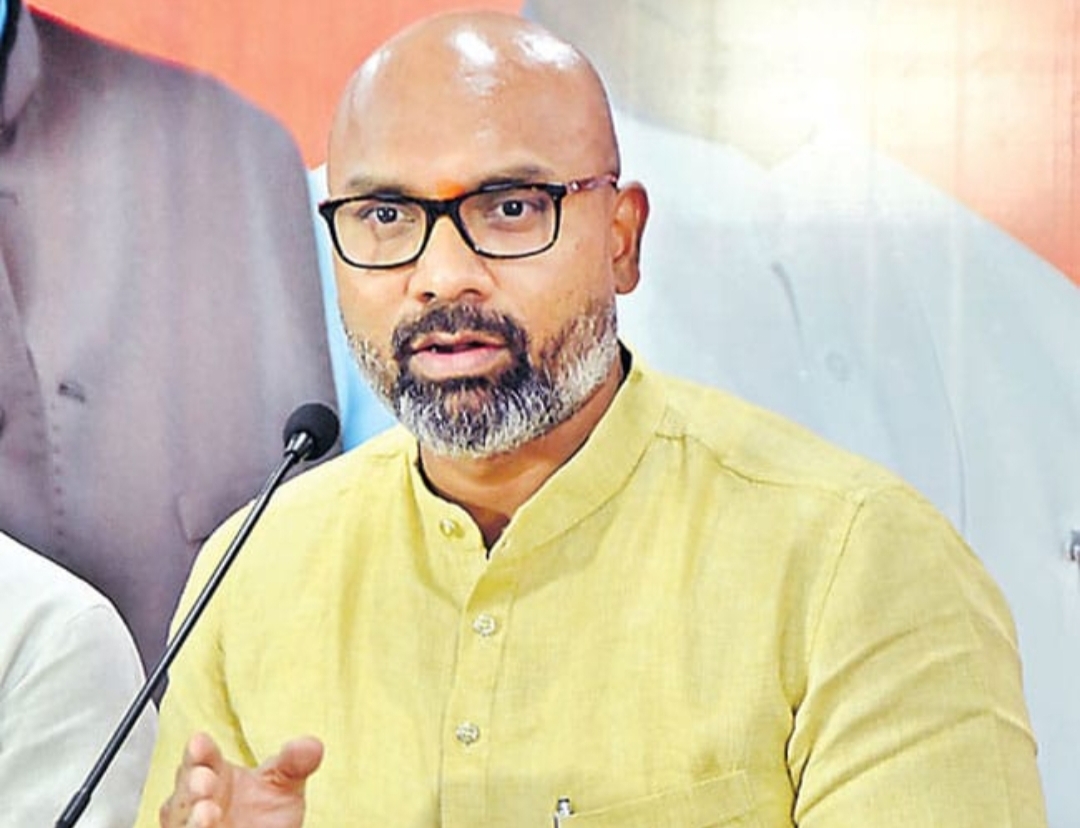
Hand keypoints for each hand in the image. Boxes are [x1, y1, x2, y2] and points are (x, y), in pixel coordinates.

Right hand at [158, 731, 323, 827]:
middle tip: (204, 780)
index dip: (199, 749)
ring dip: (194, 818)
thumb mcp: (283, 784)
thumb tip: (312, 745)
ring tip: (207, 812)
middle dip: (194, 783)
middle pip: (187, 789)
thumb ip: (295, 764)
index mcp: (213, 771)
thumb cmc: (264, 811)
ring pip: (185, 822)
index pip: (201, 755)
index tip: (199, 742)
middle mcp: (195, 801)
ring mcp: (194, 827)